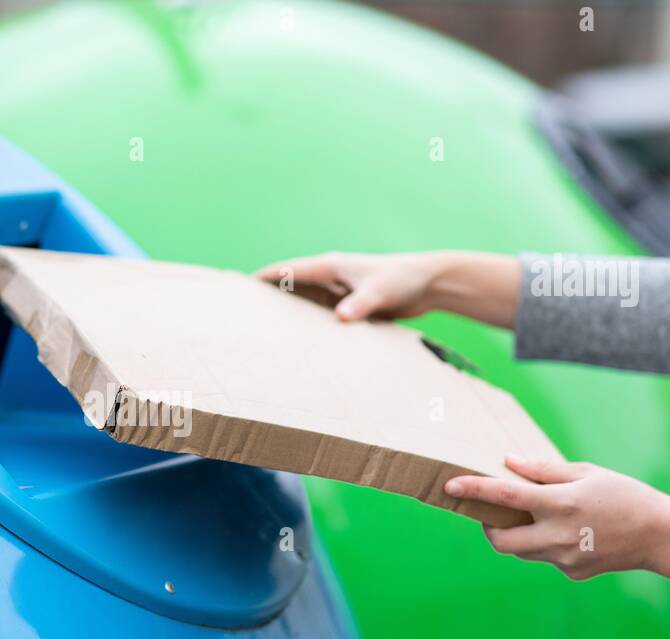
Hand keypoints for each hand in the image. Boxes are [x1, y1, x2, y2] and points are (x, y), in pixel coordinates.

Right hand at [256, 252, 437, 320]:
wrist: (430, 283)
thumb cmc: (404, 280)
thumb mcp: (380, 293)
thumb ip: (360, 304)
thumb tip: (340, 318)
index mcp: (330, 267)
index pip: (287, 270)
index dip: (263, 278)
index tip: (239, 287)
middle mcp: (330, 277)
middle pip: (290, 286)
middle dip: (268, 297)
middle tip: (242, 314)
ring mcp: (339, 290)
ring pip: (304, 301)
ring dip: (287, 312)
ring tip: (262, 330)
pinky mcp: (349, 304)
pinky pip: (321, 314)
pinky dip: (308, 323)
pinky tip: (298, 340)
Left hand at [444, 455, 669, 579]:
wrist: (661, 536)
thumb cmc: (625, 496)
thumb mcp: (586, 473)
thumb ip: (545, 471)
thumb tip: (509, 462)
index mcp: (561, 503)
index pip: (506, 495)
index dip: (475, 489)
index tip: (451, 485)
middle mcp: (558, 535)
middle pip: (500, 541)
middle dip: (488, 528)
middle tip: (494, 514)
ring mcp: (565, 559)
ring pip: (522, 552)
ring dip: (519, 536)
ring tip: (540, 518)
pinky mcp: (573, 573)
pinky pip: (546, 558)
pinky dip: (547, 545)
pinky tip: (573, 534)